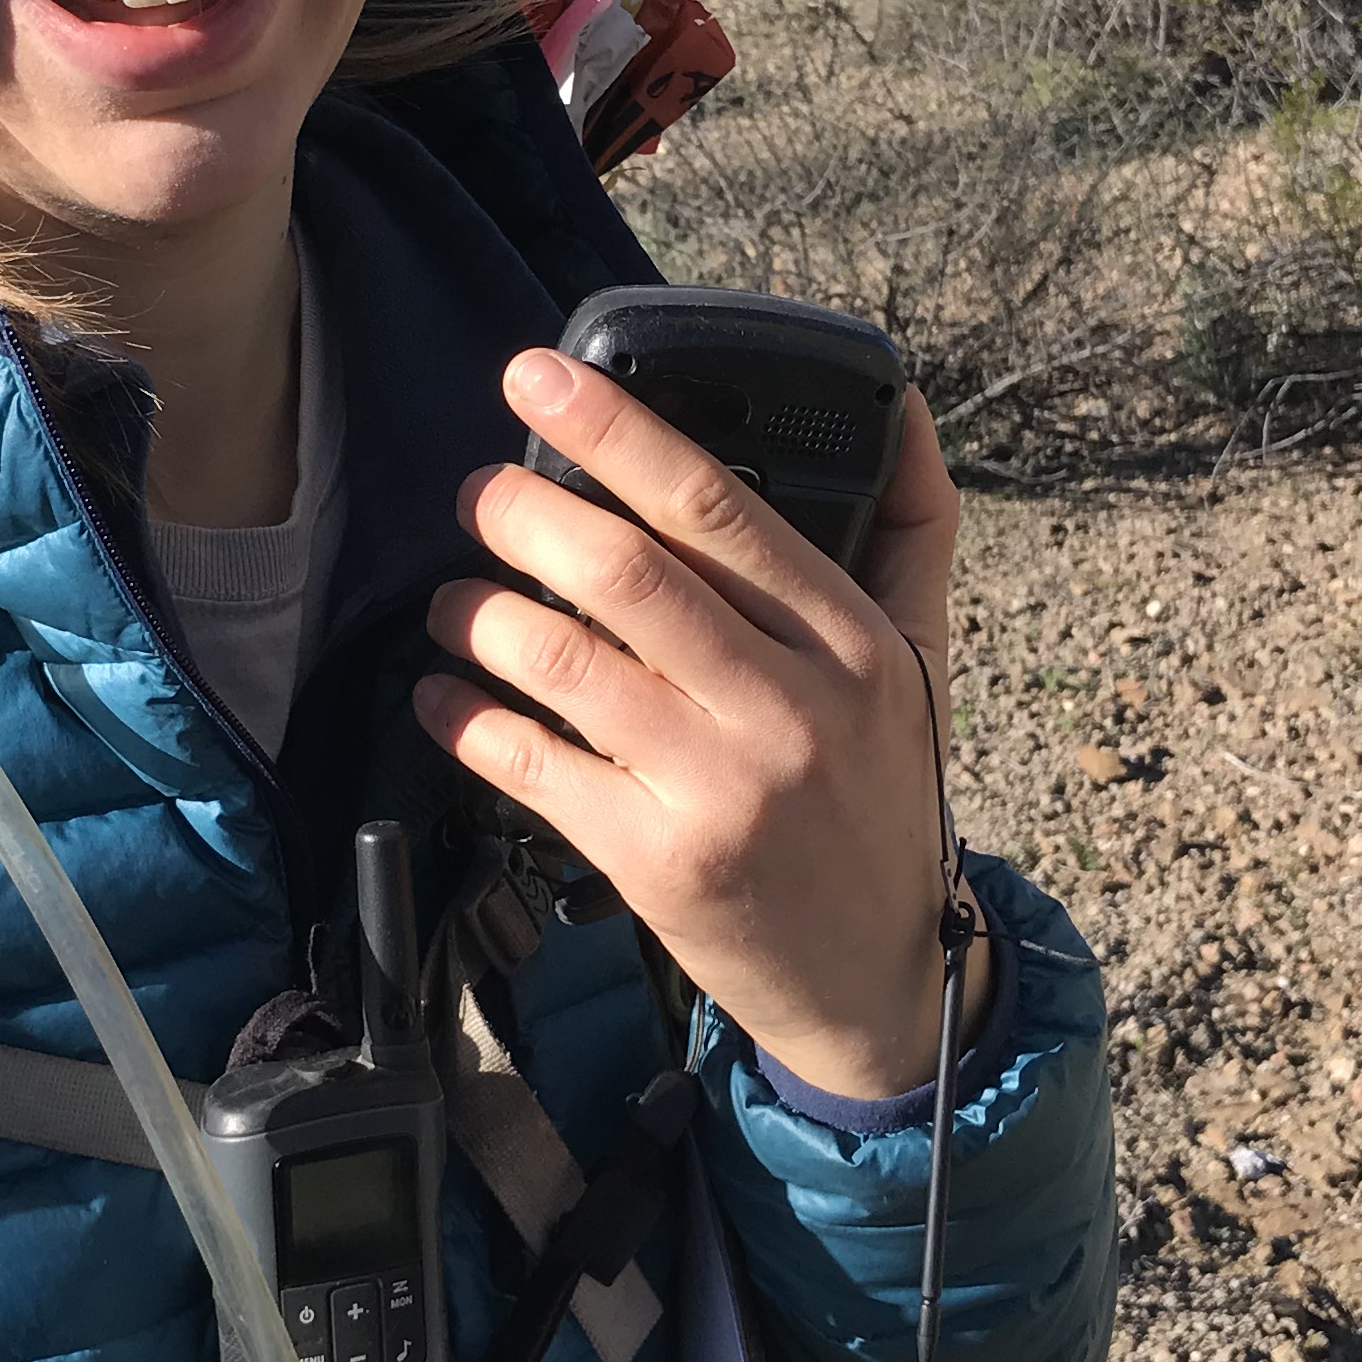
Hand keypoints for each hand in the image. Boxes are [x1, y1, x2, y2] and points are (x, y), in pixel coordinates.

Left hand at [415, 351, 962, 1099]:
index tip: (537, 378)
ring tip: (452, 599)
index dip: (616, 431)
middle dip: (525, 513)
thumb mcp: (921, 663)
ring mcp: (719, 791)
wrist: (876, 983)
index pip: (718, 509)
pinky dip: (465, 720)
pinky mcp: (656, 864)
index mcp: (851, 643)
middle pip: (628, 575)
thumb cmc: (881, 800)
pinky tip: (440, 695)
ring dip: (480, 615)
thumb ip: (912, 529)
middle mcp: (789, 710)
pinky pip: (532, 767)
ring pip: (565, 664)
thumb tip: (904, 402)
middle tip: (476, 493)